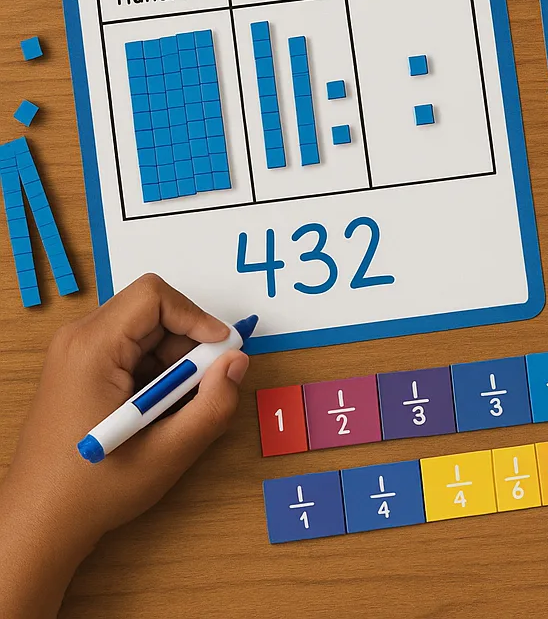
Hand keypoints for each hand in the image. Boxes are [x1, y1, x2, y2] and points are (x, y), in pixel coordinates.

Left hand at [0, 275, 247, 618]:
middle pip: (152, 312)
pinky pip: (132, 350)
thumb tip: (237, 362)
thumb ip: (213, 404)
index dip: (196, 316)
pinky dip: (156, 373)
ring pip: (145, 332)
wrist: (38, 524)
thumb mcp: (168, 452)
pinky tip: (154, 413)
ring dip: (174, 362)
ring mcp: (76, 354)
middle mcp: (78, 340)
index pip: (153, 296)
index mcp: (92, 348)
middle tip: (201, 387)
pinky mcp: (80, 369)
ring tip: (174, 410)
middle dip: (187, 344)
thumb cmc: (94, 490)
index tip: (220, 351)